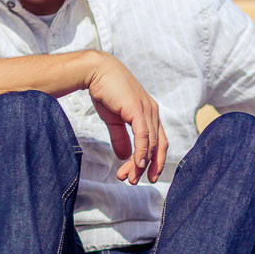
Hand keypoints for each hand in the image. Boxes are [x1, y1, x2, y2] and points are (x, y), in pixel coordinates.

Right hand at [87, 52, 167, 183]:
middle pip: (157, 147)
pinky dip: (141, 152)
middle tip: (134, 181)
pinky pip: (144, 136)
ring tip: (130, 178)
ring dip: (140, 164)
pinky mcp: (138, 109)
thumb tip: (125, 156)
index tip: (146, 176)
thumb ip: (121, 137)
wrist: (96, 72)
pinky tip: (136, 165)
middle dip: (147, 167)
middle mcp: (153, 113)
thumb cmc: (106, 92)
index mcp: (150, 114)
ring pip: (150, 144)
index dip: (155, 161)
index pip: (159, 142)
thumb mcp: (114, 119)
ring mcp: (147, 110)